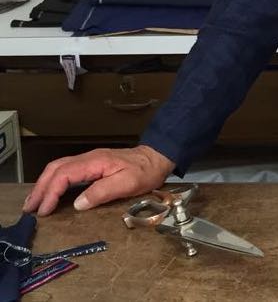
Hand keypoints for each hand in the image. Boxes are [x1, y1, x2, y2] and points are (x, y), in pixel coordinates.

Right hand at [22, 145, 174, 216]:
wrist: (157, 158)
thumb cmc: (145, 171)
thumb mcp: (128, 183)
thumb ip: (102, 191)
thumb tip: (78, 203)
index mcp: (95, 161)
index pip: (65, 174)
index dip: (51, 192)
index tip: (44, 210)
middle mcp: (89, 158)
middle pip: (56, 168)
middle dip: (40, 187)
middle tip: (30, 208)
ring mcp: (90, 160)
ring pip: (59, 167)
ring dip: (44, 184)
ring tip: (34, 202)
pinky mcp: (92, 165)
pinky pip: (66, 170)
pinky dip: (53, 181)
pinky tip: (50, 193)